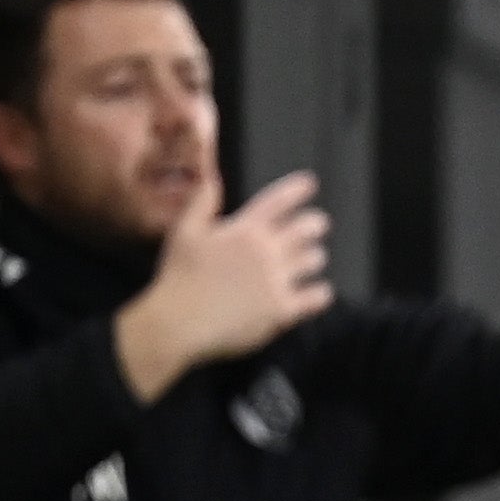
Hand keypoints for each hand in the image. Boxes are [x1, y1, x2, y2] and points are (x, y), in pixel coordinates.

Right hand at [113, 170, 330, 400]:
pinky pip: (317, 296)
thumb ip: (201, 203)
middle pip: (307, 228)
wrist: (180, 322)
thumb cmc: (179, 276)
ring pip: (314, 259)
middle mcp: (266, 251)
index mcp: (244, 230)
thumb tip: (213, 179)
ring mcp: (278, 280)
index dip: (296, 189)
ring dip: (314, 257)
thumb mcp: (184, 232)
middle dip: (314, 224)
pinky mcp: (284, 309)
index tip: (310, 183)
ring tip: (313, 258)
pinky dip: (321, 292)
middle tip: (317, 224)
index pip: (277, 201)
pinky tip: (320, 291)